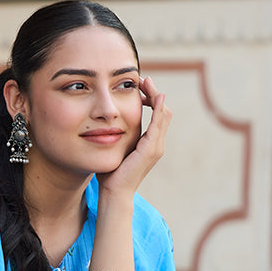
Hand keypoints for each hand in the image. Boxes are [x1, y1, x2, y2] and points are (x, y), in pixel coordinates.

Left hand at [99, 76, 170, 197]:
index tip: (138, 85)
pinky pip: (158, 123)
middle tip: (142, 78)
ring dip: (155, 95)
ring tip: (146, 82)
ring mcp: (156, 146)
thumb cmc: (111, 172)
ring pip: (163, 114)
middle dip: (154, 92)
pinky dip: (157, 108)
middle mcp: (157, 143)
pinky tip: (153, 96)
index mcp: (150, 143)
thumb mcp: (115, 147)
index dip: (150, 97)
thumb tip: (107, 123)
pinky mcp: (151, 148)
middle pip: (163, 110)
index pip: (157, 114)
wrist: (115, 192)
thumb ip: (116, 135)